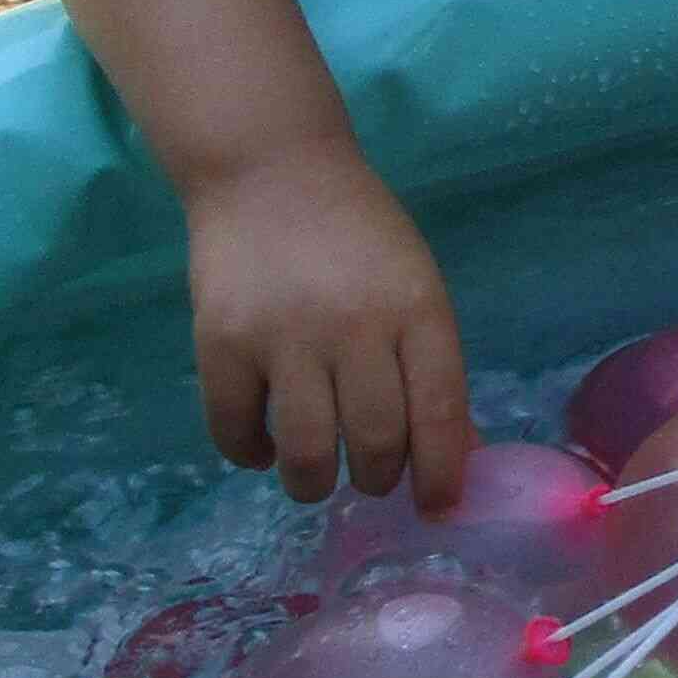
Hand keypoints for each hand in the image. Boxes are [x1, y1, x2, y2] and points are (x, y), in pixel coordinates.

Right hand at [183, 135, 470, 510]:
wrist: (270, 169)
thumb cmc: (359, 234)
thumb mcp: (417, 286)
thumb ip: (434, 369)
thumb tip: (456, 459)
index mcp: (417, 309)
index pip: (440, 415)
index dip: (441, 475)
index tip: (436, 507)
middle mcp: (355, 326)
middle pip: (374, 442)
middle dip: (377, 478)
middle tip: (369, 473)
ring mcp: (284, 336)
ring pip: (306, 451)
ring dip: (315, 483)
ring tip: (316, 476)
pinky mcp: (221, 342)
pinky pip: (235, 430)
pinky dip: (250, 455)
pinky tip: (262, 448)